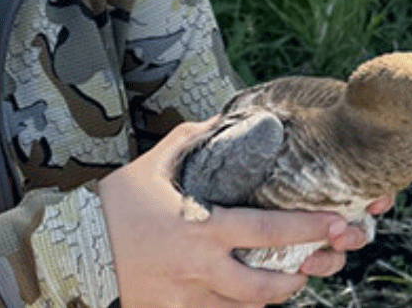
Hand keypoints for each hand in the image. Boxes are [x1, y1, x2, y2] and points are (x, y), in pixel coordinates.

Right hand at [98, 120, 390, 307]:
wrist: (76, 249)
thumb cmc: (117, 205)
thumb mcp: (154, 163)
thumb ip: (191, 139)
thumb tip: (221, 121)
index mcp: (202, 229)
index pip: (267, 232)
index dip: (306, 230)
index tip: (335, 224)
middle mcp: (202, 269)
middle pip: (265, 288)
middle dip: (298, 280)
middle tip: (315, 266)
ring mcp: (189, 298)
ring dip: (270, 298)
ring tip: (287, 283)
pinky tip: (244, 297)